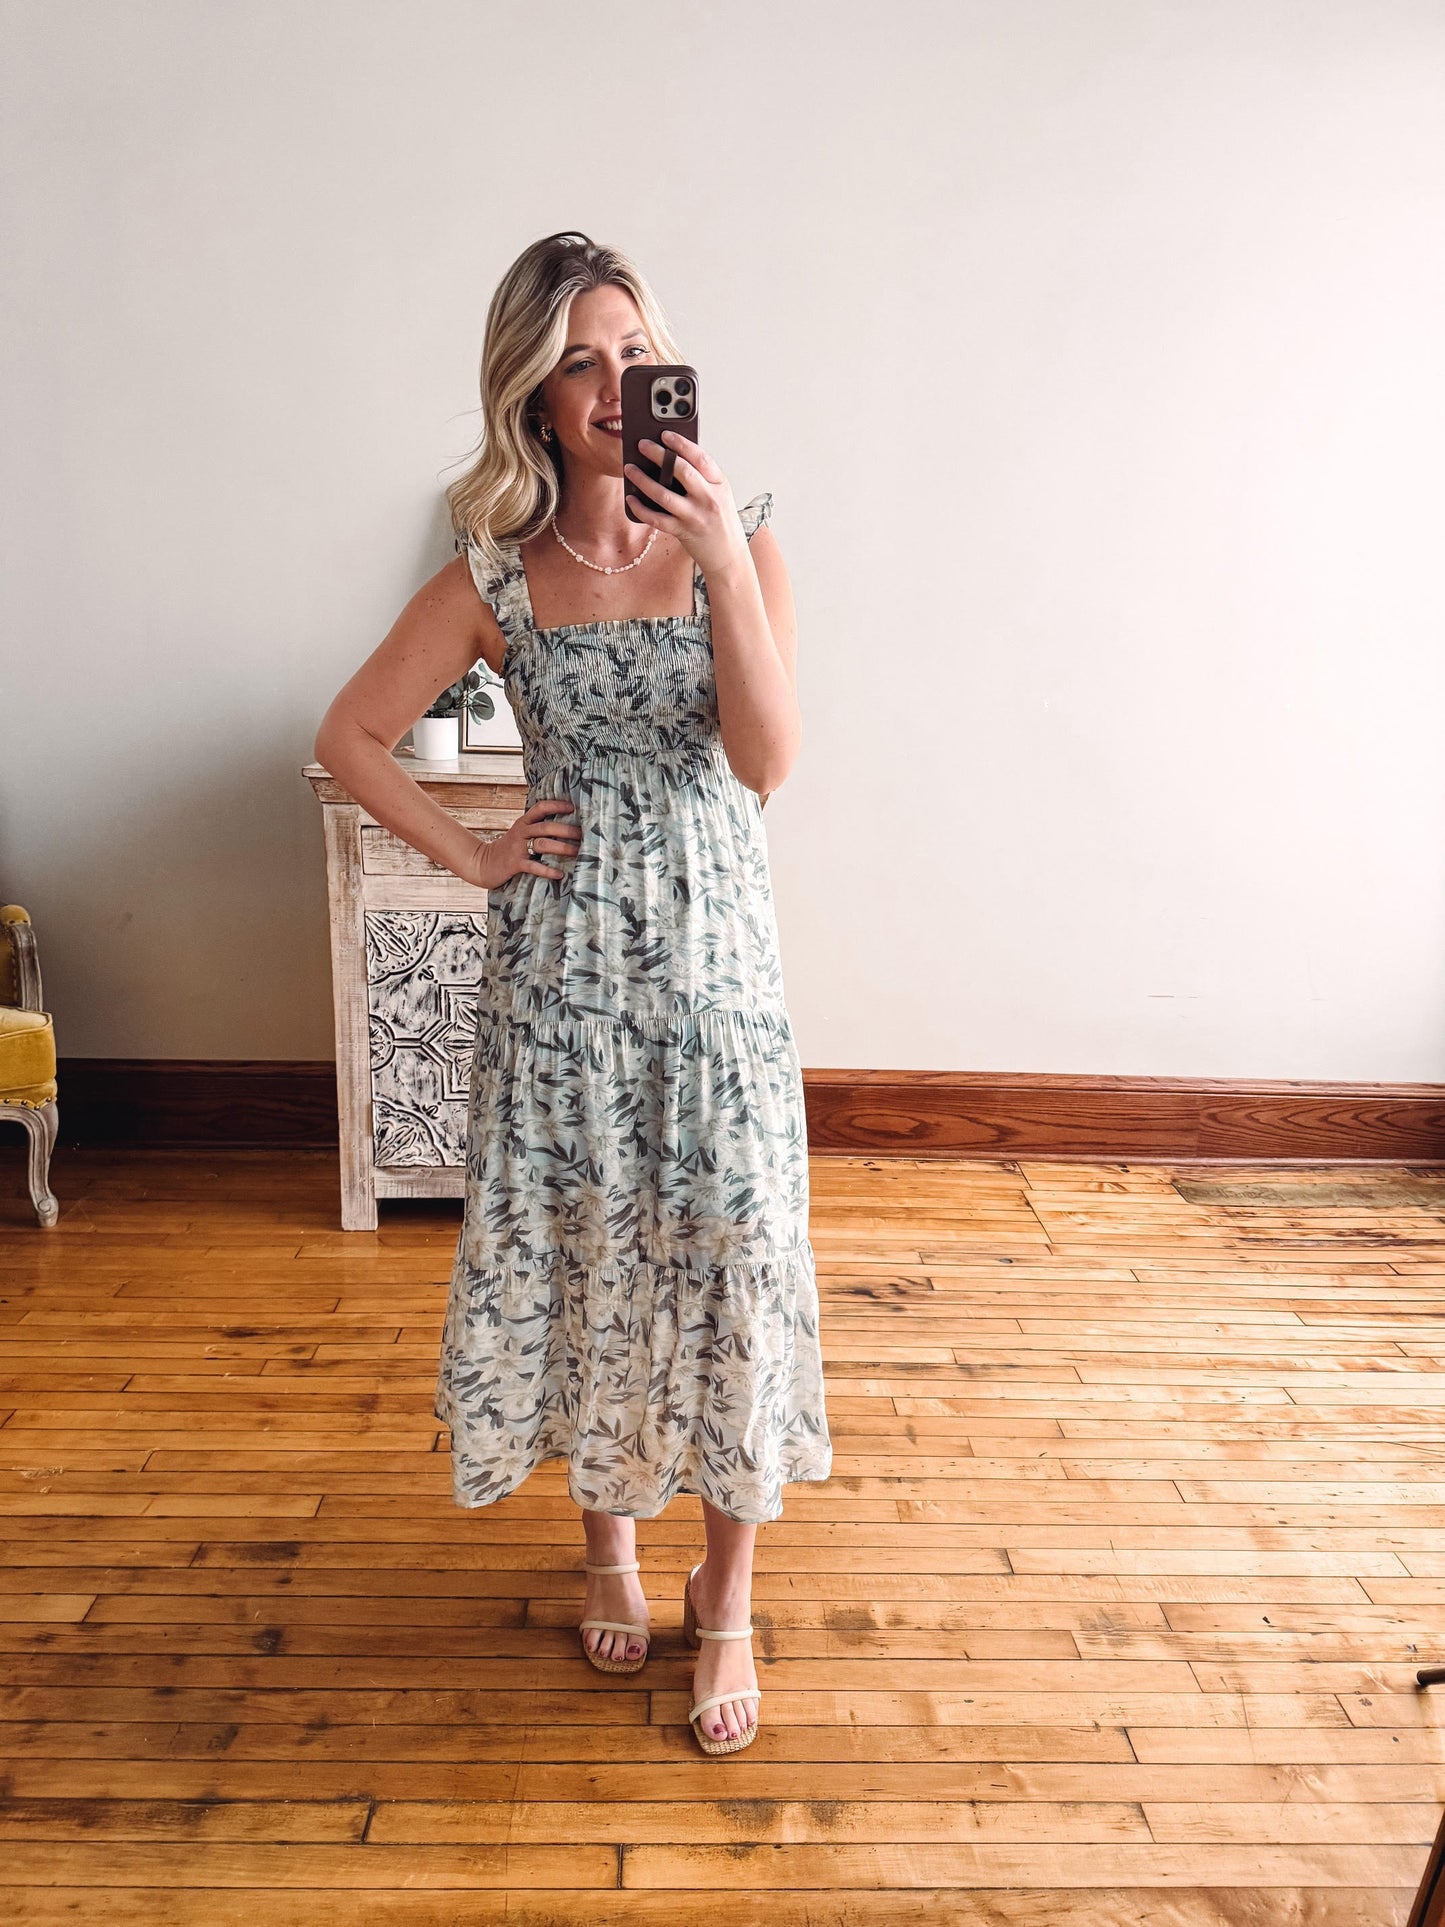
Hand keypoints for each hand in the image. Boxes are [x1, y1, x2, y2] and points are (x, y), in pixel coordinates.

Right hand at [466, 797, 580, 888]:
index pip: (540, 808)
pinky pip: (534, 866)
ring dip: (562, 847)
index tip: (573, 807)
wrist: (483, 863)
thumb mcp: (520, 834)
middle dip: (566, 829)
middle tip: (583, 834)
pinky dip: (548, 870)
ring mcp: (517, 848)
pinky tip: (560, 874)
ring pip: (543, 844)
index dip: (556, 805)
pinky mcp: (515, 864)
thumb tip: (566, 827)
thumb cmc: (509, 849)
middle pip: (546, 826)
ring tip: (578, 852)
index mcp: (523, 823)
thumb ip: (537, 829)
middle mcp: (521, 832)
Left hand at [624, 431, 750, 579]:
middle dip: (658, 455)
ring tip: (629, 469)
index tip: (665, 434)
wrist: (729, 555)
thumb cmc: (721, 521)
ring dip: (643, 480)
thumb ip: (701, 477)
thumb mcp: (719, 494)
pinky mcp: (683, 532)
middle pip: (681, 471)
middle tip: (641, 444)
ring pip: (664, 495)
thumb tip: (669, 458)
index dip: (682, 443)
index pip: (700, 458)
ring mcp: (695, 516)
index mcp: (719, 484)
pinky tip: (630, 498)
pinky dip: (641, 508)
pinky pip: (656, 519)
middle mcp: (708, 498)